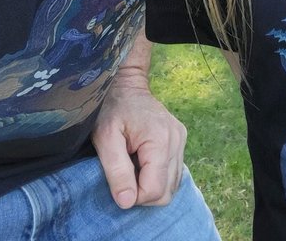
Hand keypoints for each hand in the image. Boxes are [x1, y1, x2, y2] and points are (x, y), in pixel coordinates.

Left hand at [92, 39, 185, 208]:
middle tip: (124, 177)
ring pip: (172, 185)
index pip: (154, 190)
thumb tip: (127, 203)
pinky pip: (173, 173)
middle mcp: (177, 140)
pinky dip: (158, 177)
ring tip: (133, 168)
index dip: (134, 196)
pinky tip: (143, 164)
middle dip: (143, 194)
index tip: (118, 183)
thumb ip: (116, 170)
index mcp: (160, 140)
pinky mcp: (180, 139)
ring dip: (151, 186)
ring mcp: (181, 139)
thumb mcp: (105, 138)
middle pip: (166, 192)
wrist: (125, 83)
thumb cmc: (111, 108)